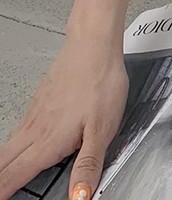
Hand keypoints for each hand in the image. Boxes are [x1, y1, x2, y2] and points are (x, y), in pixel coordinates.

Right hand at [0, 32, 128, 199]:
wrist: (94, 45)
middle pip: (4, 164)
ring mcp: (35, 114)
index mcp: (48, 143)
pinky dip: (9, 146)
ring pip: (8, 146)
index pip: (14, 177)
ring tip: (2, 175)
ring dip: (2, 165)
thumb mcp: (103, 129)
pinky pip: (18, 130)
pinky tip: (17, 146)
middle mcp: (36, 130)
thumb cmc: (101, 82)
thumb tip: (79, 197)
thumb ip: (89, 164)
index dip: (3, 193)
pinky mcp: (40, 101)